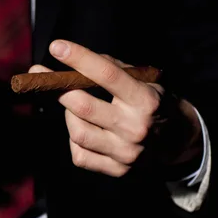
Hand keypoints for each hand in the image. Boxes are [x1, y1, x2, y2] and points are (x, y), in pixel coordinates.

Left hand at [30, 40, 202, 176]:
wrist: (177, 141)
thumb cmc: (151, 102)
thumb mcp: (143, 80)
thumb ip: (111, 69)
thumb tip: (72, 62)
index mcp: (145, 100)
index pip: (108, 75)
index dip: (80, 59)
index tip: (56, 46)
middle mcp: (136, 128)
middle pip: (83, 106)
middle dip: (56, 88)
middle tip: (39, 75)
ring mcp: (126, 153)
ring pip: (77, 131)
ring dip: (69, 115)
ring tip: (74, 107)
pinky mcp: (118, 170)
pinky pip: (79, 153)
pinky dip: (75, 139)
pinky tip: (85, 129)